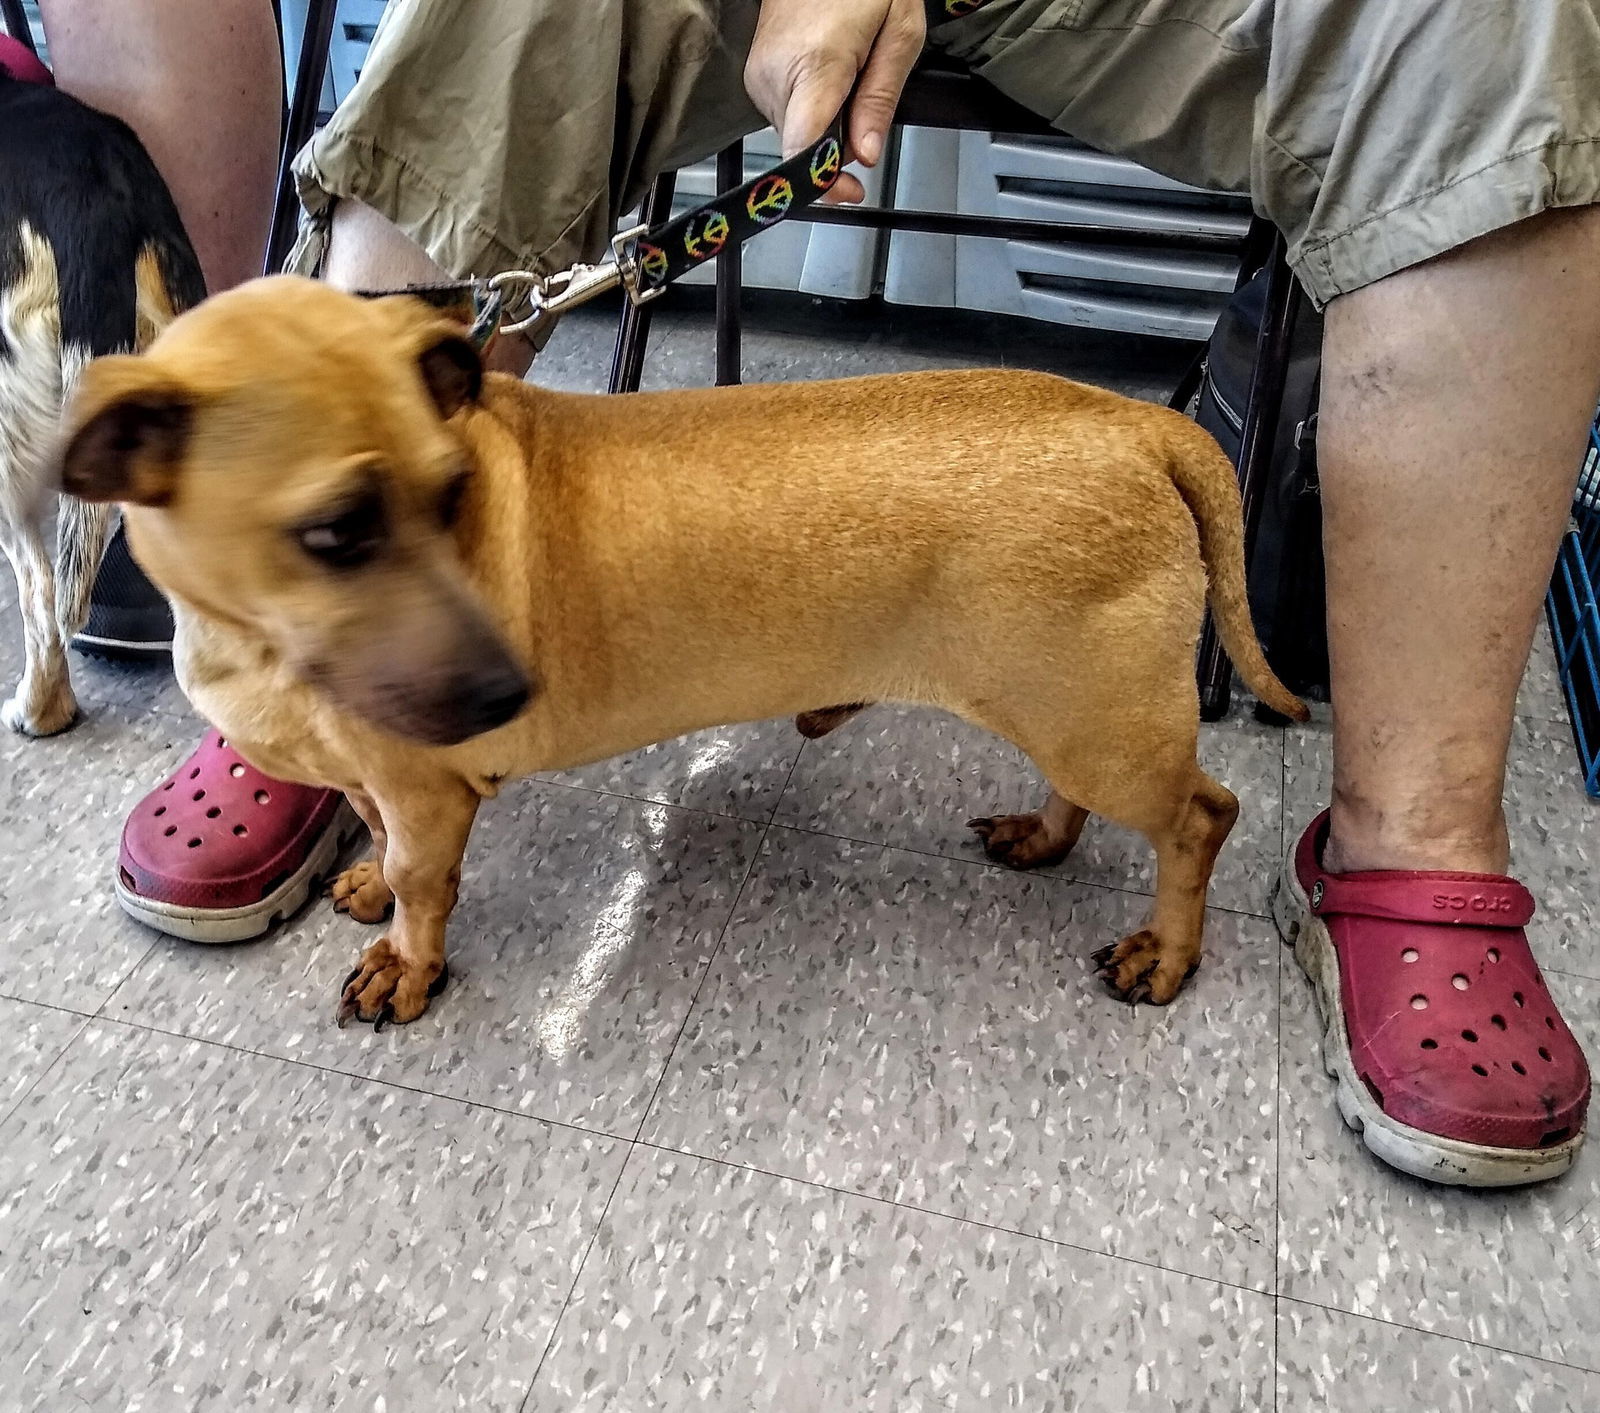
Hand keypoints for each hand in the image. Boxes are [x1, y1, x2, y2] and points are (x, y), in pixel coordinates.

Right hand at [745, 0, 924, 203]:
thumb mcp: (900, 32)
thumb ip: (881, 98)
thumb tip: (865, 153)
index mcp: (816, 64)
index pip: (802, 147)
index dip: (825, 181)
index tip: (849, 192)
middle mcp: (778, 75)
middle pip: (805, 145)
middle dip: (839, 147)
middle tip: (866, 121)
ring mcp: (761, 76)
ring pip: (797, 133)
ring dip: (827, 127)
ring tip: (848, 82)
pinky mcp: (756, 77)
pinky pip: (788, 114)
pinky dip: (813, 111)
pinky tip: (829, 80)